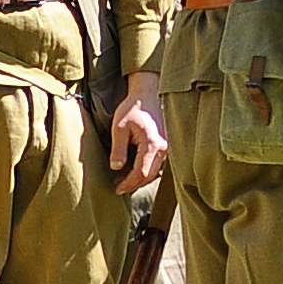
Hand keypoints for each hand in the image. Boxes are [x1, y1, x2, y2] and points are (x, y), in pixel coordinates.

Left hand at [109, 68, 169, 192]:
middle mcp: (163, 149)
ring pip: (154, 172)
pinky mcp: (165, 146)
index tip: (116, 188)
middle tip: (118, 187)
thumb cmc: (132, 109)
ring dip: (139, 179)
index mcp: (152, 145)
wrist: (148, 94)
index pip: (141, 173)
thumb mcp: (119, 127)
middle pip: (150, 176)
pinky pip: (156, 164)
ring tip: (122, 180)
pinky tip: (132, 170)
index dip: (128, 183)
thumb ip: (118, 149)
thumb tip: (116, 168)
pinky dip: (145, 170)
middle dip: (133, 184)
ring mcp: (166, 148)